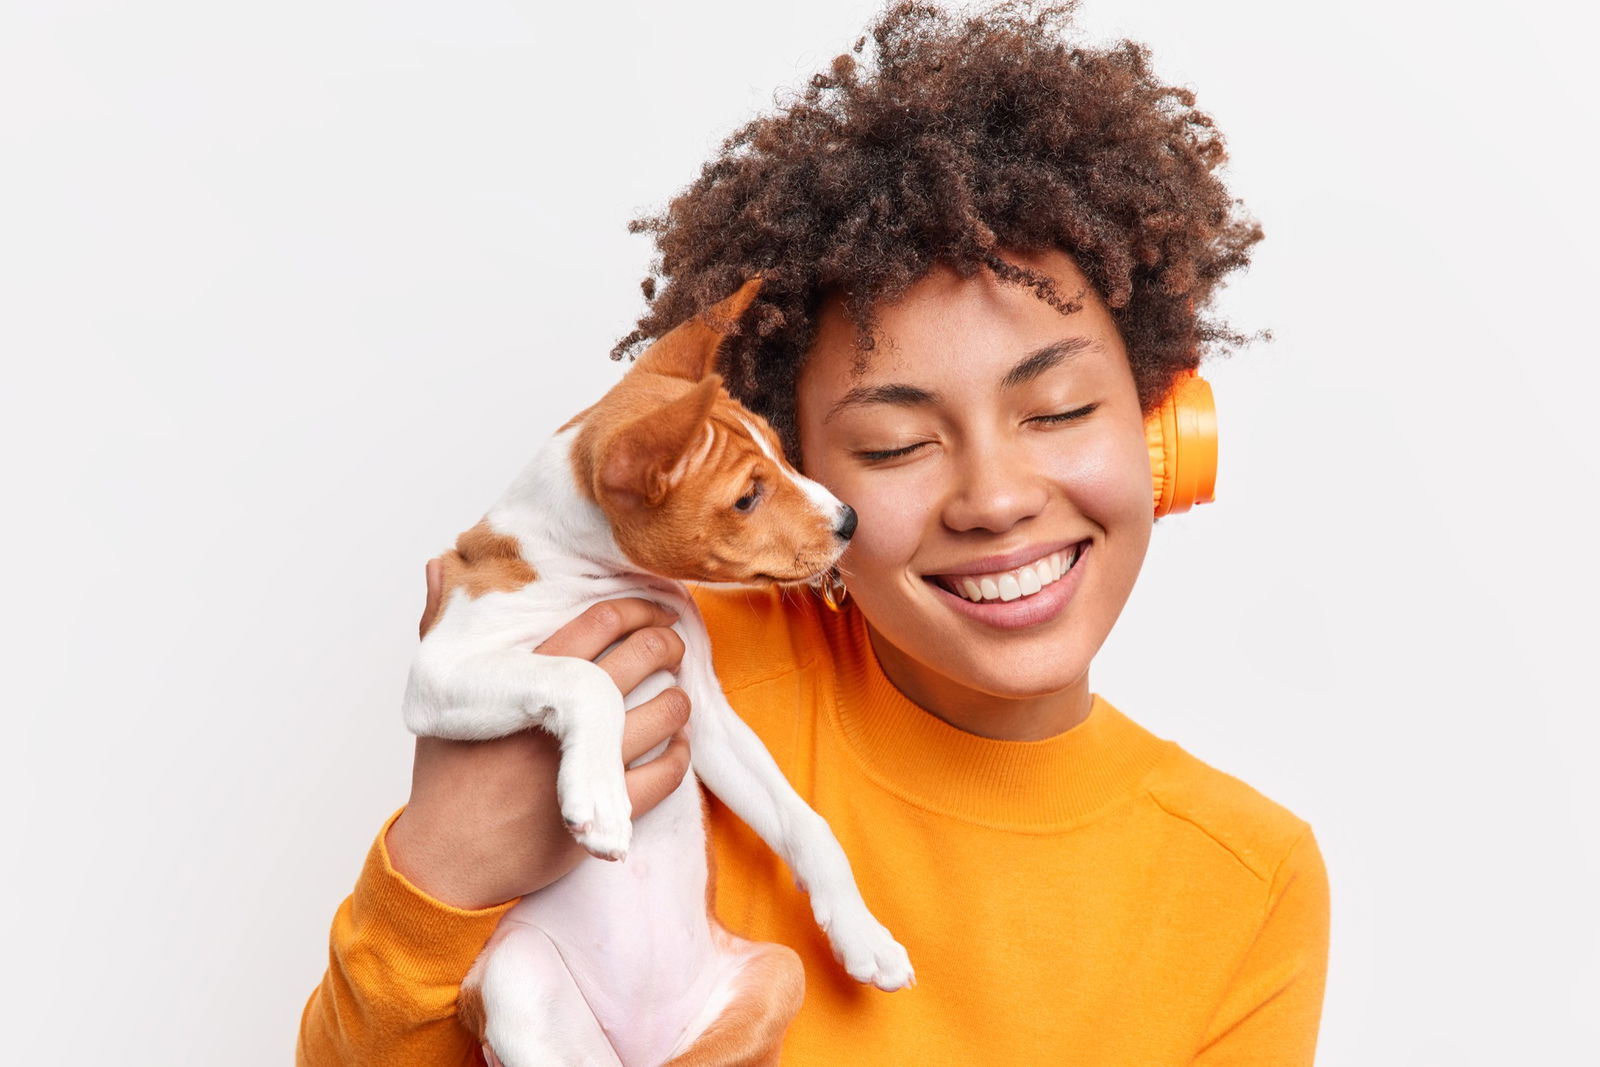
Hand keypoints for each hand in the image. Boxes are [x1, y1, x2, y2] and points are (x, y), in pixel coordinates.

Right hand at [385, 559, 692, 908]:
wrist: (450, 861)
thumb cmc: (447, 776)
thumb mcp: (442, 697)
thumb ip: (440, 627)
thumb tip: (440, 566)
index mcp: (527, 682)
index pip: (601, 621)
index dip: (638, 608)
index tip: (651, 609)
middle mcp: (564, 718)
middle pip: (645, 655)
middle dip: (669, 642)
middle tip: (672, 644)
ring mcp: (591, 764)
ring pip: (667, 710)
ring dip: (679, 697)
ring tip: (674, 694)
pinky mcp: (610, 810)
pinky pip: (670, 771)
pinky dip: (680, 754)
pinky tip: (673, 746)